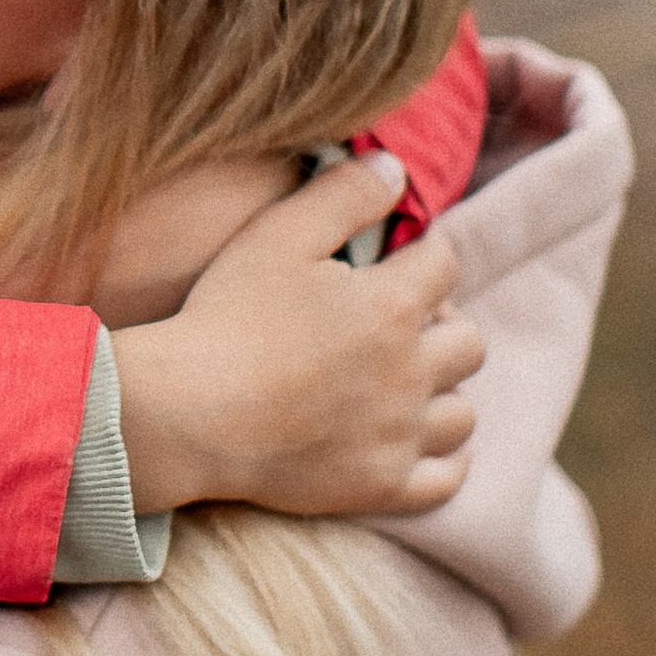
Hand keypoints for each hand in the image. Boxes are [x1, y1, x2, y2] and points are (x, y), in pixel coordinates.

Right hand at [108, 154, 482, 522]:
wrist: (186, 414)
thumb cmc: (228, 317)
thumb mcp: (278, 234)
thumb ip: (343, 193)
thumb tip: (394, 168)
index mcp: (393, 306)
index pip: (445, 263)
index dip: (423, 252)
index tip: (396, 257)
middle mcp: (411, 373)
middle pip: (469, 343)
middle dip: (442, 324)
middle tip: (397, 323)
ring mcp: (399, 436)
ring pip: (463, 413)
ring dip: (444, 391)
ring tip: (405, 381)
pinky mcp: (380, 486)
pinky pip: (445, 479)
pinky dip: (445, 460)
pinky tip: (421, 441)